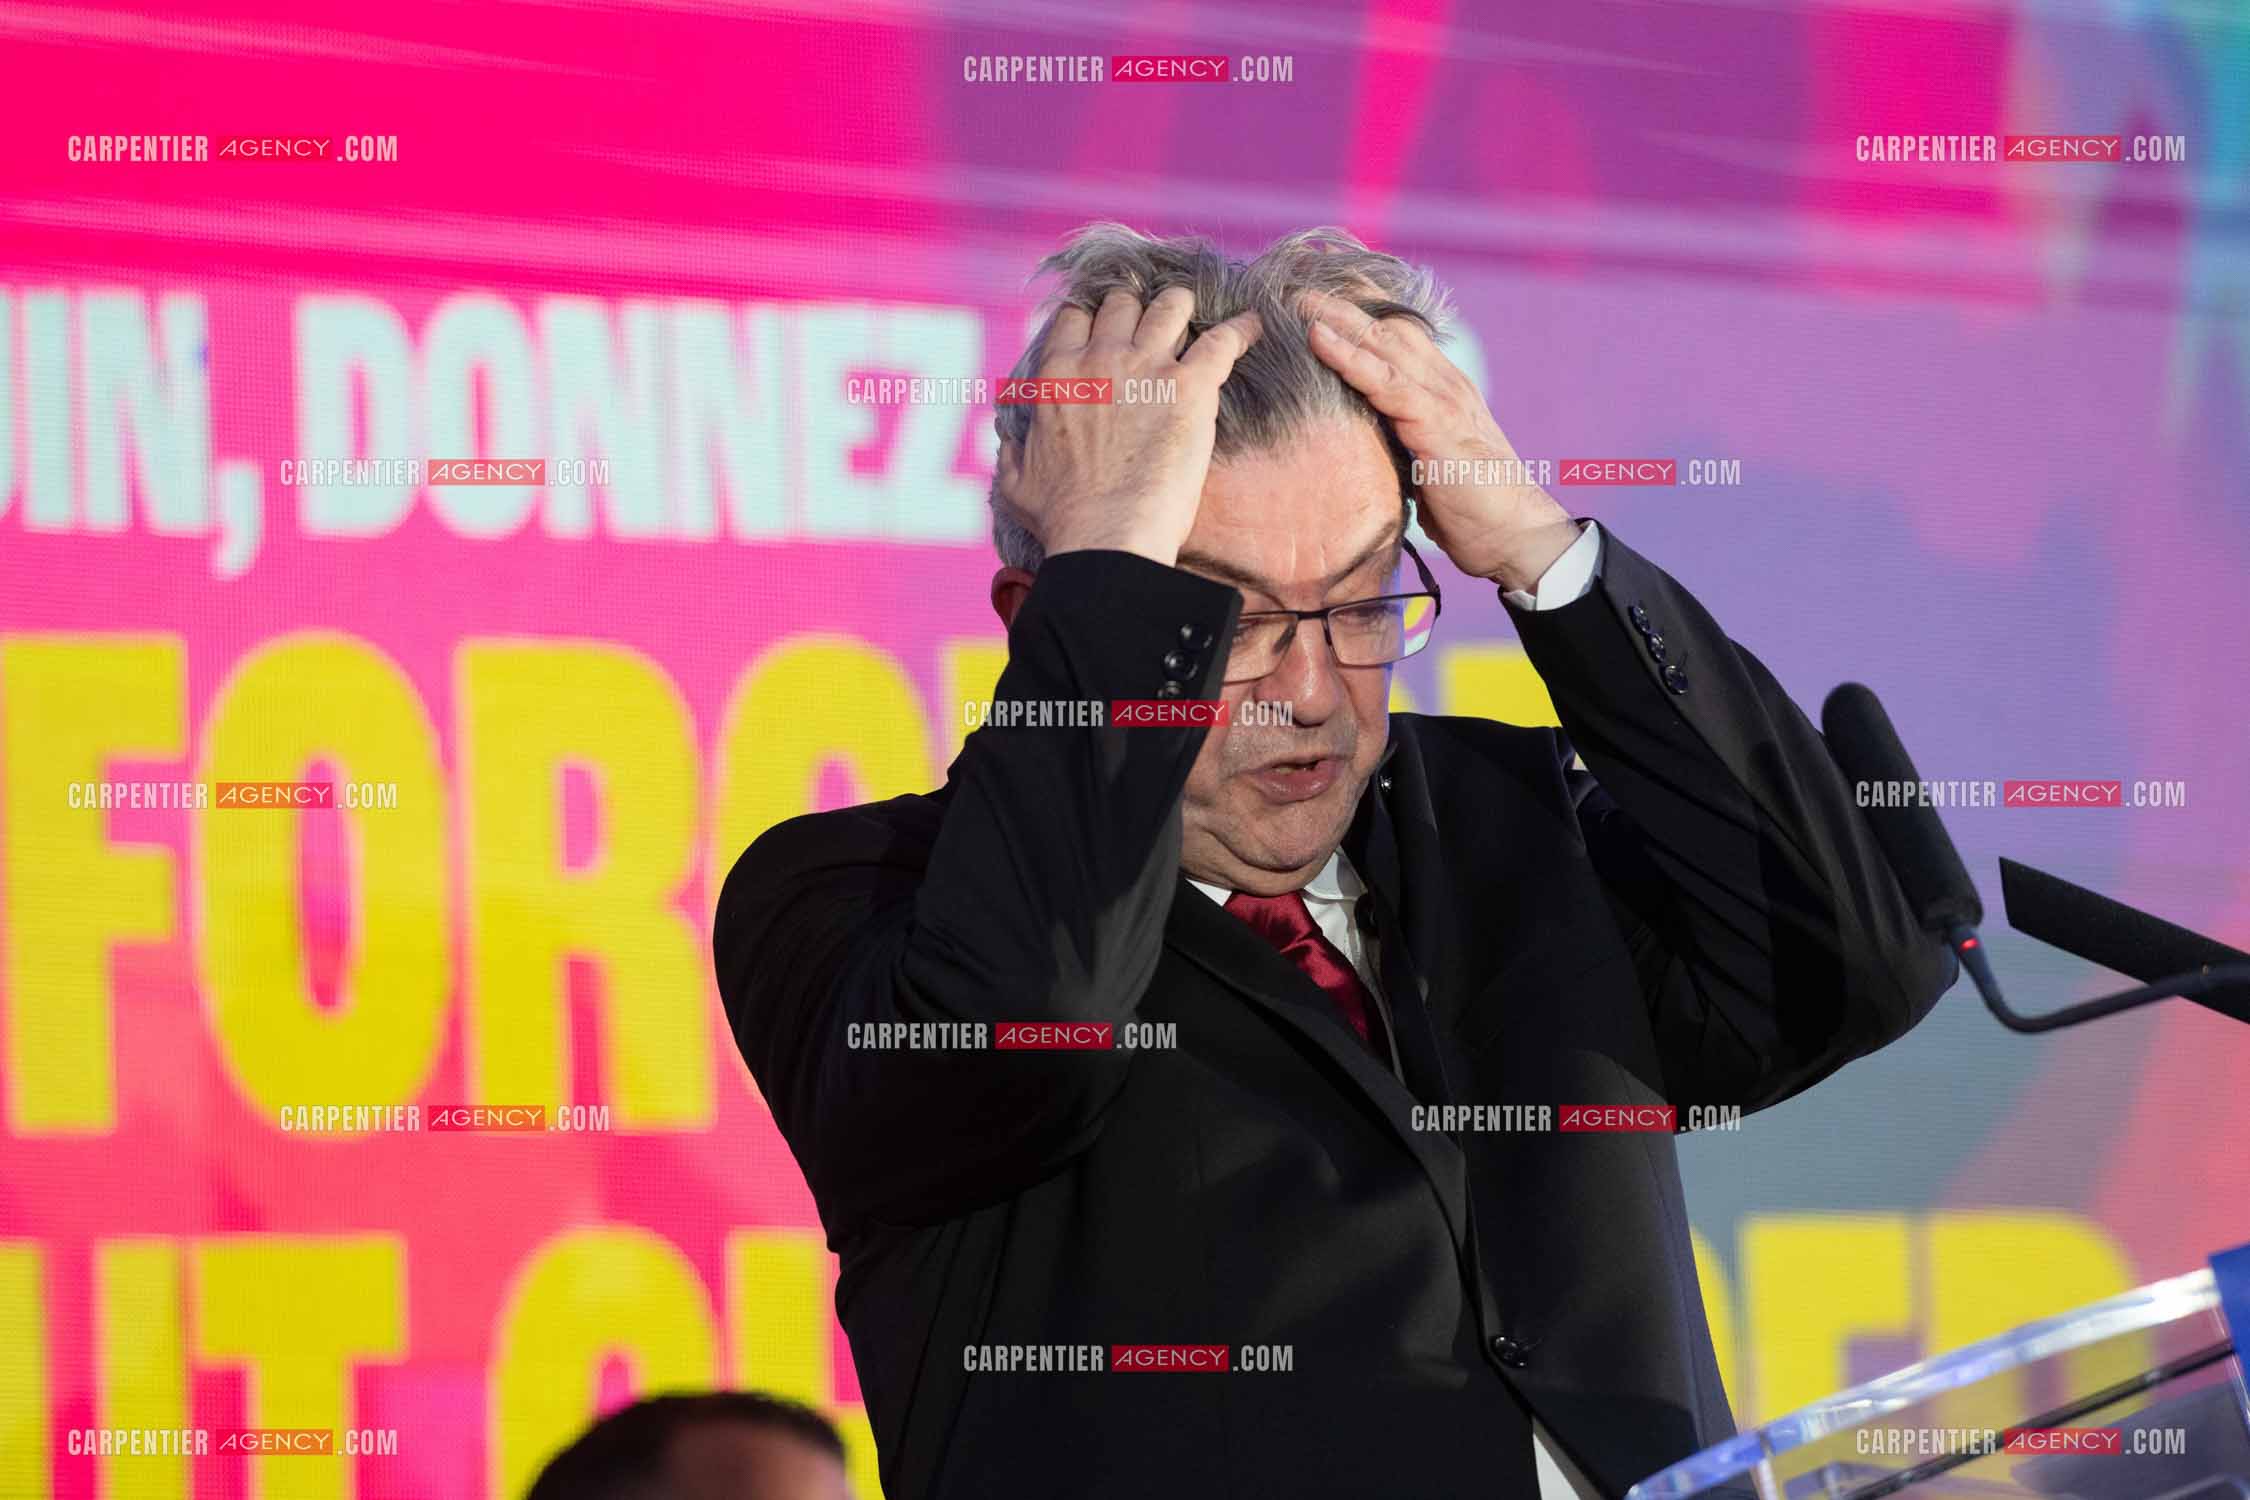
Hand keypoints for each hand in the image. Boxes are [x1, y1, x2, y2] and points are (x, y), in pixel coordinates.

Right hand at [993, 287, 1262, 566]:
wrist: (1106, 536)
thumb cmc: (1061, 519)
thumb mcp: (1015, 482)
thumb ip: (1012, 451)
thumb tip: (1009, 441)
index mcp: (1058, 374)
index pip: (1075, 317)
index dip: (1093, 320)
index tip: (1105, 330)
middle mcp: (1101, 358)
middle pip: (1123, 303)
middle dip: (1138, 309)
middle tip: (1153, 326)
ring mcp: (1147, 367)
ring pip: (1171, 305)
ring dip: (1182, 309)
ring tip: (1196, 318)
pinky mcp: (1190, 387)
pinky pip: (1223, 339)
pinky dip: (1241, 330)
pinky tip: (1253, 327)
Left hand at [1300, 290, 1578, 593]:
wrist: (1514, 534)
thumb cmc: (1470, 508)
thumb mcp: (1427, 464)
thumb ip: (1400, 440)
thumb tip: (1360, 440)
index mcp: (1443, 389)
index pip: (1397, 335)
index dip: (1358, 311)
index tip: (1317, 293)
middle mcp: (1445, 382)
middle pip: (1386, 327)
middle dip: (1340, 304)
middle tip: (1294, 283)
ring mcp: (1443, 397)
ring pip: (1383, 343)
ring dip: (1336, 318)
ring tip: (1294, 299)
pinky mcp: (1436, 421)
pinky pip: (1385, 380)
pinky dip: (1349, 357)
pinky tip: (1319, 338)